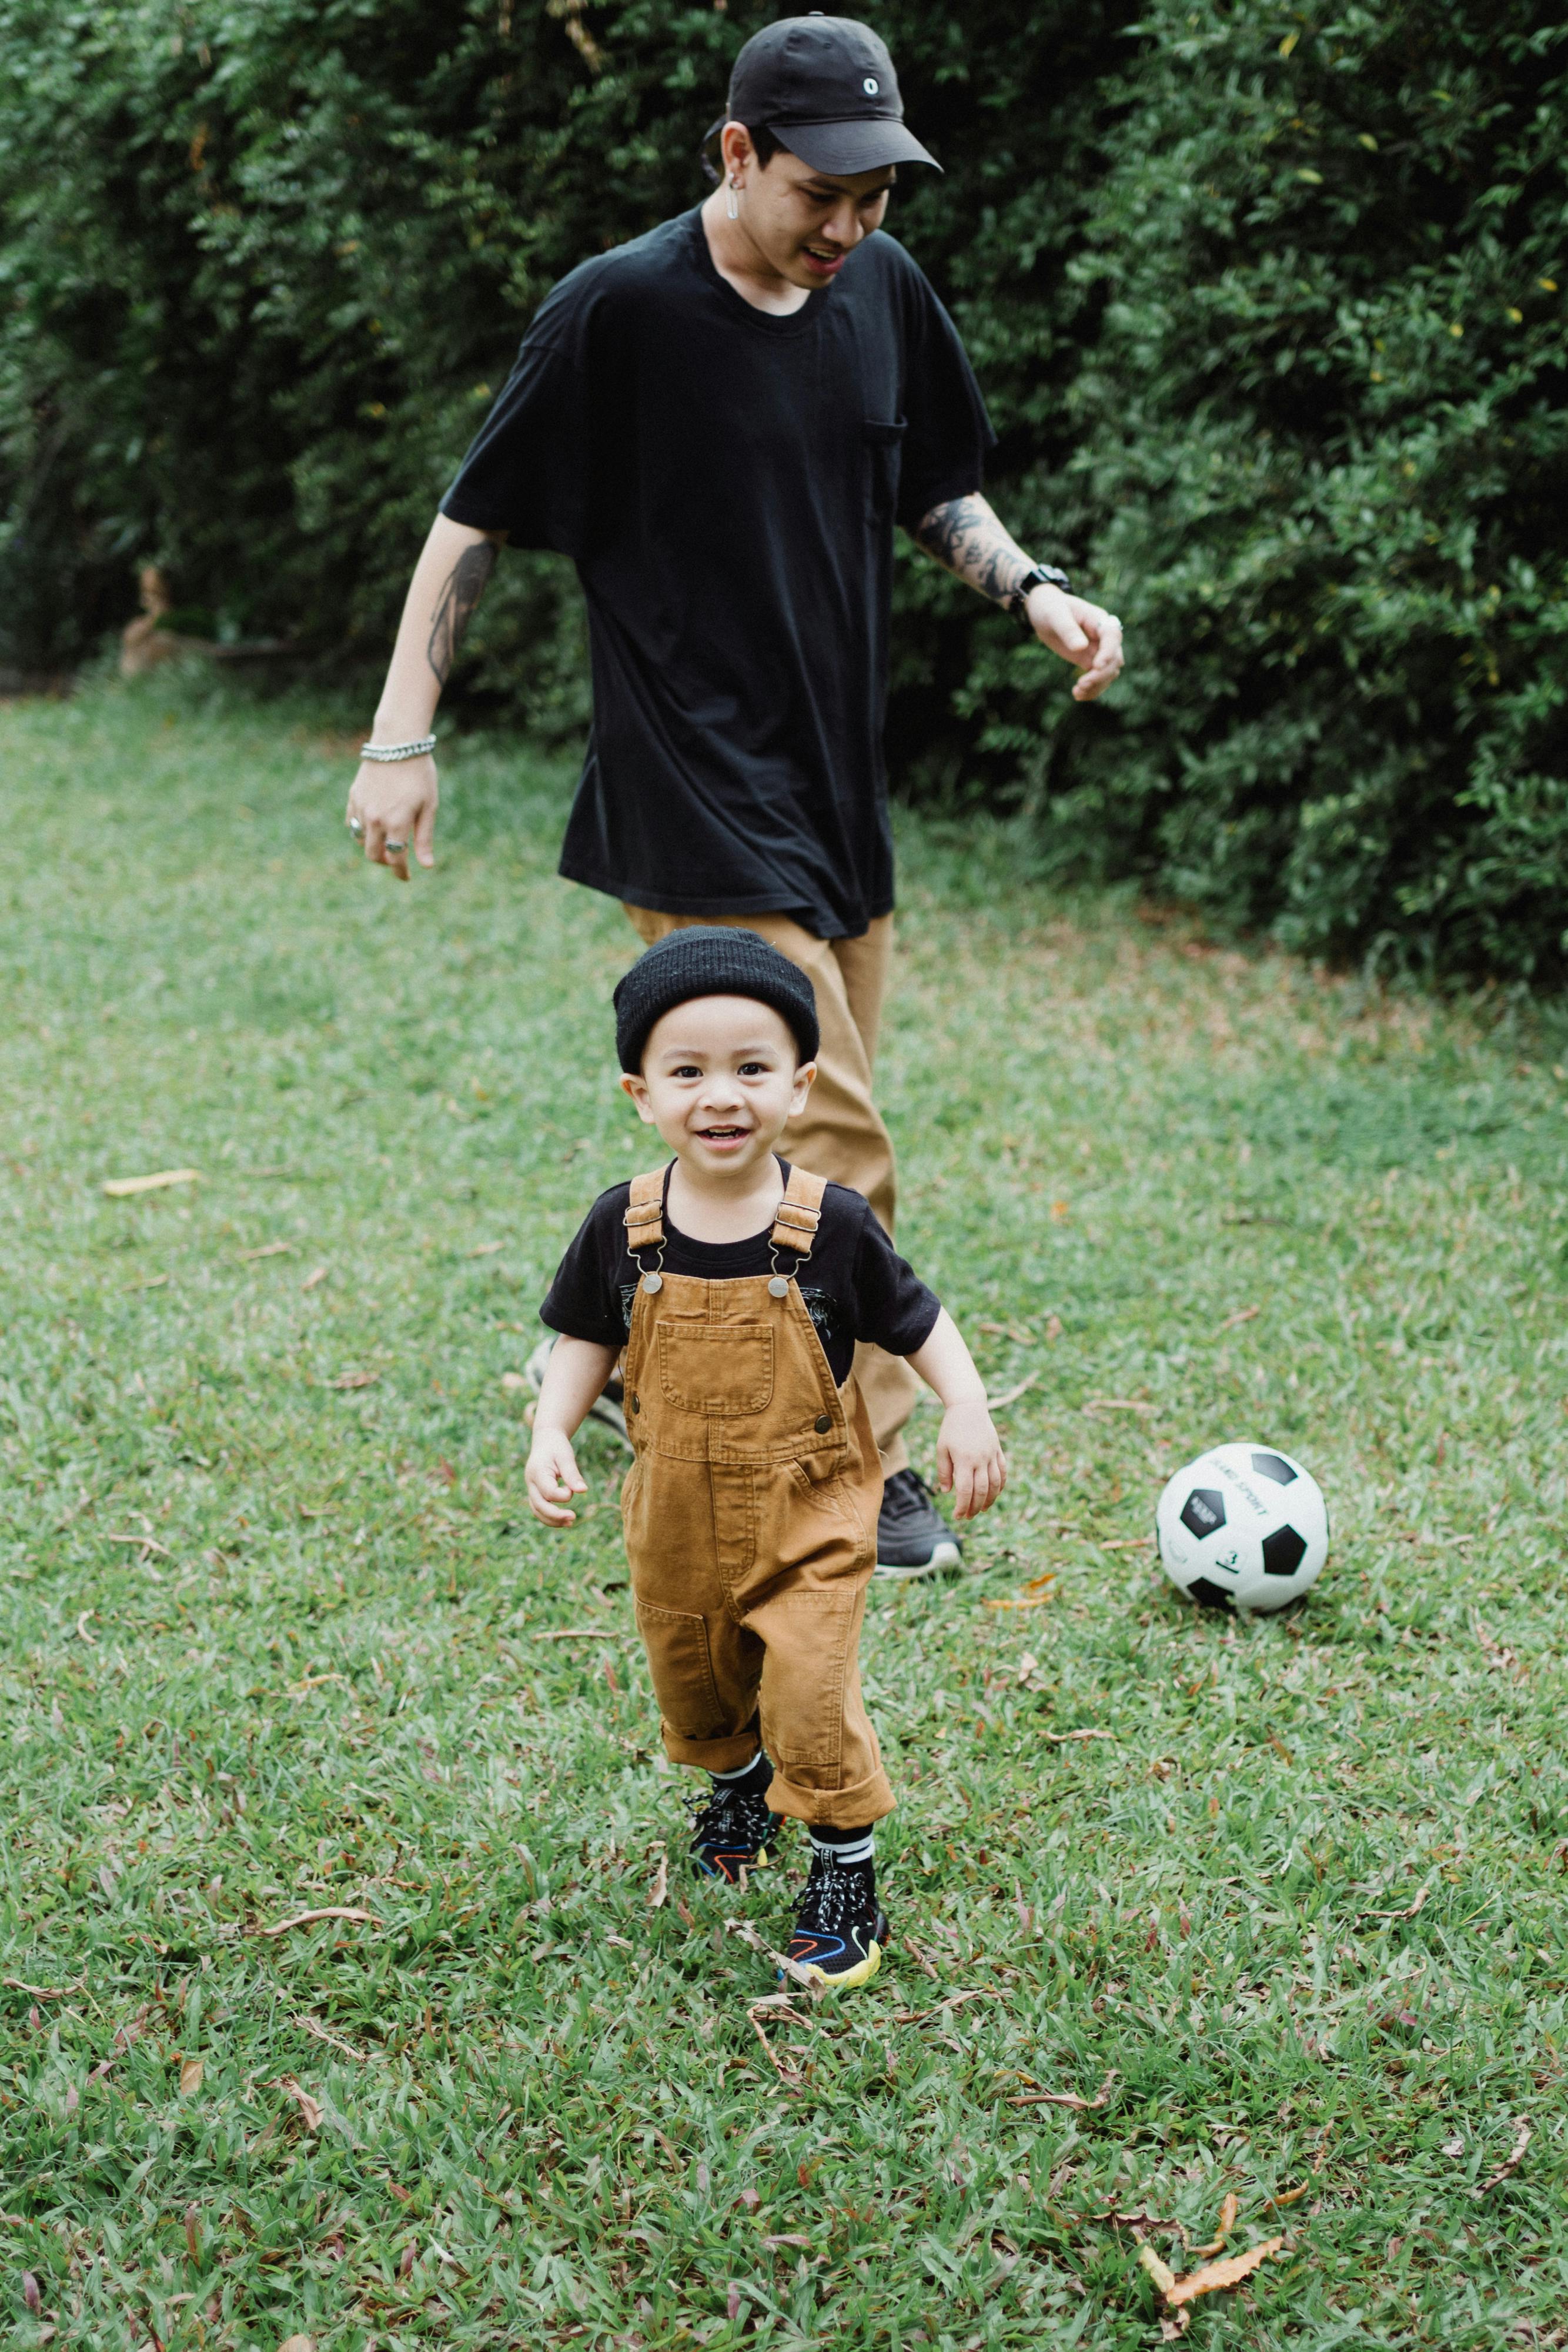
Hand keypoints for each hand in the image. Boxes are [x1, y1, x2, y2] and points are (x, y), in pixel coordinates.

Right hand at [345, 752, 438, 882]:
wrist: (397, 743)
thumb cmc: (419, 774)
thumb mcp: (429, 807)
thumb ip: (424, 838)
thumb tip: (426, 866)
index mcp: (396, 823)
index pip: (396, 859)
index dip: (401, 872)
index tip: (406, 877)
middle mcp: (375, 819)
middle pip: (374, 854)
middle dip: (385, 861)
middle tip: (396, 859)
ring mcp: (362, 808)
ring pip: (360, 840)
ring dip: (372, 846)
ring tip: (385, 842)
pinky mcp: (354, 796)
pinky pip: (352, 823)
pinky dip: (360, 830)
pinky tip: (372, 826)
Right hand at [526, 1428, 587, 1526]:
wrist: (546, 1440)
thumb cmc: (557, 1446)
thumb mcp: (566, 1456)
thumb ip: (572, 1474)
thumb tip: (583, 1491)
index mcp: (536, 1472)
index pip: (548, 1492)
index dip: (562, 1495)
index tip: (573, 1489)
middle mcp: (530, 1482)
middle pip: (538, 1506)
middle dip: (555, 1515)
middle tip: (573, 1518)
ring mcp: (531, 1489)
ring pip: (537, 1511)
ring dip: (552, 1520)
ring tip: (570, 1523)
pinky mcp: (535, 1493)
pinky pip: (539, 1509)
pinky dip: (550, 1517)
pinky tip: (565, 1520)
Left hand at [935, 1399, 1005, 1520]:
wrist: (968, 1407)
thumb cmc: (951, 1428)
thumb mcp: (941, 1449)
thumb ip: (944, 1471)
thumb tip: (947, 1492)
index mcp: (964, 1460)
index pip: (966, 1491)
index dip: (962, 1506)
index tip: (958, 1516)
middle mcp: (981, 1459)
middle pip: (982, 1491)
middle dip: (976, 1507)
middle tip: (968, 1516)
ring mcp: (992, 1455)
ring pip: (995, 1484)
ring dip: (990, 1500)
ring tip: (983, 1509)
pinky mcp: (998, 1451)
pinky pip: (1003, 1472)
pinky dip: (1000, 1485)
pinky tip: (994, 1494)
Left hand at [1026, 586, 1123, 701]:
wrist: (1043, 611)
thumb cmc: (1050, 607)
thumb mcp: (1055, 614)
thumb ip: (1068, 629)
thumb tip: (1081, 647)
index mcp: (1099, 620)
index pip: (1113, 637)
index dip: (1108, 652)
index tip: (1096, 666)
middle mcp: (1103, 636)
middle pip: (1114, 658)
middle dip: (1101, 674)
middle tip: (1081, 684)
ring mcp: (1098, 650)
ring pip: (1109, 672)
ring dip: (1097, 685)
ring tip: (1077, 692)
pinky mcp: (1089, 660)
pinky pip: (1098, 678)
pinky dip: (1091, 689)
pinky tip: (1077, 695)